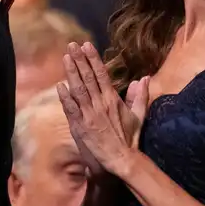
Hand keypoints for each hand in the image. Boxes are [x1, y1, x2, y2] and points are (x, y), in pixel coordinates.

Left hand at [57, 42, 149, 177]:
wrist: (120, 160)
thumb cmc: (129, 139)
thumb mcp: (138, 116)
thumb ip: (140, 96)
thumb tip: (144, 78)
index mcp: (112, 99)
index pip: (101, 74)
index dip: (93, 59)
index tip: (87, 45)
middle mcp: (100, 104)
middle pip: (88, 77)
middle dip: (79, 60)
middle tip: (72, 45)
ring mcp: (89, 115)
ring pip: (78, 89)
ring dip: (71, 72)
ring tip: (66, 57)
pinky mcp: (80, 126)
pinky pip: (71, 108)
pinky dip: (65, 96)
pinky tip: (60, 85)